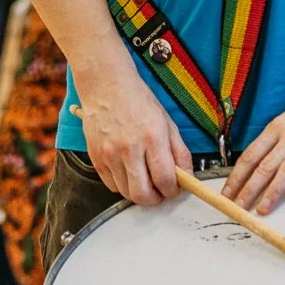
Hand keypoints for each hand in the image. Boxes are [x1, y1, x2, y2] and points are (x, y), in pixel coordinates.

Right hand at [73, 55, 191, 206]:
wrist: (106, 86)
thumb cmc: (138, 100)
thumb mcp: (167, 122)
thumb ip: (179, 151)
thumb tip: (188, 176)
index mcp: (152, 137)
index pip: (165, 179)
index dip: (173, 190)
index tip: (175, 188)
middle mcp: (129, 148)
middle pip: (143, 194)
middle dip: (156, 199)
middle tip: (160, 191)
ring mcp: (109, 155)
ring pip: (126, 193)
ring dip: (139, 193)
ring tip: (145, 180)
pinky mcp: (96, 158)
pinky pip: (111, 185)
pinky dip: (123, 185)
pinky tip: (129, 172)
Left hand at [222, 67, 284, 215]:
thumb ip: (283, 140)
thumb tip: (272, 165)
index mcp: (279, 127)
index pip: (251, 155)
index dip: (237, 176)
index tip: (228, 192)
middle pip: (264, 165)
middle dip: (248, 190)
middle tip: (237, 207)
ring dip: (272, 191)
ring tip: (263, 208)